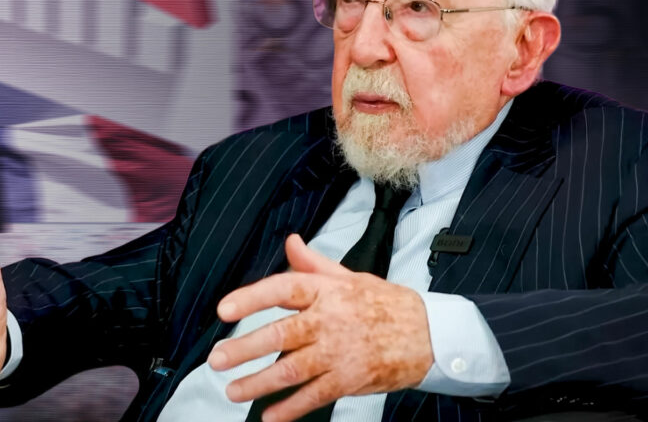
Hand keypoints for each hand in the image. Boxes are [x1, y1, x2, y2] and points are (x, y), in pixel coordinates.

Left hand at [207, 234, 432, 421]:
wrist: (430, 333)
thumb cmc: (385, 303)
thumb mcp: (349, 277)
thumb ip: (314, 264)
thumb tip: (290, 242)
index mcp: (326, 291)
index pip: (282, 289)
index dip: (251, 298)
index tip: (224, 310)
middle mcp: (329, 321)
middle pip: (280, 334)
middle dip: (244, 348)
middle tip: (217, 359)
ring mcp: (339, 353)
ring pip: (292, 369)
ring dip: (259, 383)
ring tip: (233, 390)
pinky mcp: (350, 380)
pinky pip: (314, 396)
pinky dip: (291, 408)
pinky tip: (270, 415)